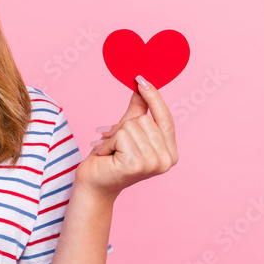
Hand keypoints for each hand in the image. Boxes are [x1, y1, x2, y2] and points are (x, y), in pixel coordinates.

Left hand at [75, 75, 178, 200]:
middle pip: (145, 120)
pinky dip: (108, 142)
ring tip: (110, 151)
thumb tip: (143, 84)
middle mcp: (167, 160)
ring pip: (132, 126)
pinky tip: (106, 155)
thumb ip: (139, 110)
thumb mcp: (127, 131)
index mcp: (170, 153)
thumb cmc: (110, 159)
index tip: (141, 79)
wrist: (93, 183)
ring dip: (114, 136)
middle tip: (114, 144)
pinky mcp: (136, 164)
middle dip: (124, 127)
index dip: (154, 98)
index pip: (166, 118)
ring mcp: (153, 164)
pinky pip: (122, 134)